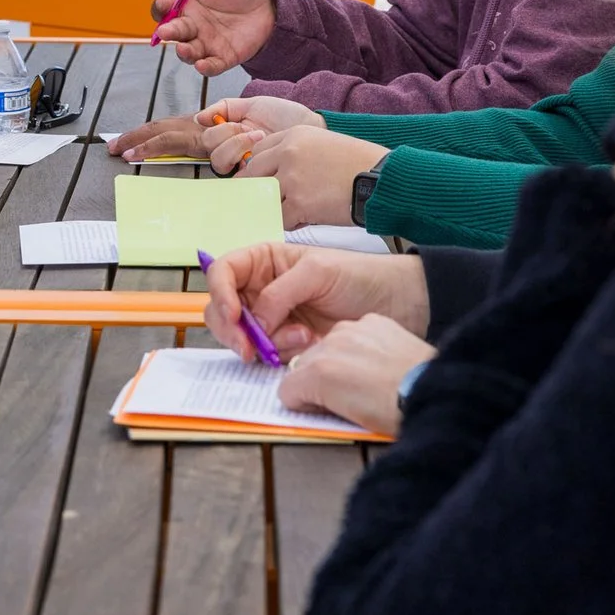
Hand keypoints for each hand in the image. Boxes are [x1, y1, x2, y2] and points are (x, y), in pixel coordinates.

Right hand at [110, 96, 320, 160]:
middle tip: (119, 149)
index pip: (170, 130)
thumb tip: (198, 119)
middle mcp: (212, 142)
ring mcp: (224, 156)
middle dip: (144, 145)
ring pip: (202, 147)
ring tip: (249, 130)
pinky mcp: (238, 168)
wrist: (308, 129)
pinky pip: (222, 156)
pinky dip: (237, 142)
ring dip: (224, 135)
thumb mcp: (250, 104)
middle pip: (169, 142)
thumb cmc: (285, 118)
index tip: (121, 144)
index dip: (146, 136)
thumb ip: (222, 108)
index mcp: (210, 125)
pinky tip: (252, 137)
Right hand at [148, 0, 275, 74]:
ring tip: (183, 48)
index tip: (164, 4)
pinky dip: (205, 68)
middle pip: (173, 31)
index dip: (160, 7)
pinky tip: (202, 65)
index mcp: (187, 6)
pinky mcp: (223, 57)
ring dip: (183, 52)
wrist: (268, 7)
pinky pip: (211, 66)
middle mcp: (192, 26)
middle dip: (168, 31)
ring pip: (188, 52)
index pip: (164, 9)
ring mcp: (206, 43)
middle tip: (165, 31)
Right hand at [202, 242, 429, 360]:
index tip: (234, 314)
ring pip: (242, 335)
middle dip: (232, 329)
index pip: (223, 272)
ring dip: (265, 342)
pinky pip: (265, 352)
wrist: (394, 305)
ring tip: (303, 337)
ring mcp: (272, 318)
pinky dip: (281, 353)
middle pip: (222, 309)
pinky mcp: (285, 342)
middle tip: (250, 348)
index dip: (220, 292)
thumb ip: (279, 292)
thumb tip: (255, 322)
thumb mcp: (317, 271)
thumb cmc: (359, 276)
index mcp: (263, 261)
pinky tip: (309, 343)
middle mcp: (260, 289)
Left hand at [212, 125, 392, 226]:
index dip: (259, 169)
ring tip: (291, 211)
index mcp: (294, 135)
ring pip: (265, 197)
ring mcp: (291, 179)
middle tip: (264, 200)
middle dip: (256, 189)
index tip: (261, 180)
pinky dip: (290, 222)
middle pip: (252, 174)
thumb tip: (279, 171)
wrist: (382, 179)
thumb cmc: (361, 163)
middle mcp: (288, 153)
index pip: (258, 152)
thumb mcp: (325, 142)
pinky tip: (304, 220)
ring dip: (275, 206)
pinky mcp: (299, 203)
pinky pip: (280, 218)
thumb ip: (298, 152)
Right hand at [281, 313, 436, 434]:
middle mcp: (329, 345)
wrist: (435, 390)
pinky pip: (354, 332)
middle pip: (304, 364)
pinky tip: (379, 361)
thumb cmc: (394, 412)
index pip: (287, 389)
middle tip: (343, 396)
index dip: (301, 402)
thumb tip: (313, 400)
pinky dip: (361, 345)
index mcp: (318, 374)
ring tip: (365, 378)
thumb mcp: (347, 419)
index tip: (317, 408)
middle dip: (317, 379)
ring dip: (338, 359)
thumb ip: (320, 404)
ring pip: (329, 345)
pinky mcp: (372, 321)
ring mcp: (351, 329)